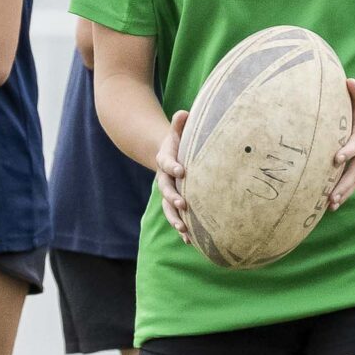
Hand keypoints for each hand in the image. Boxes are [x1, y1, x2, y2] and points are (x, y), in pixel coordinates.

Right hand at [153, 108, 191, 237]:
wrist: (170, 156)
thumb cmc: (179, 142)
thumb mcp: (177, 131)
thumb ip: (179, 123)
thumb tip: (184, 113)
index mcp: (165, 160)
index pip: (167, 163)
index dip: (173, 166)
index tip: (182, 170)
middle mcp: (164, 179)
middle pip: (166, 190)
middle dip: (173, 198)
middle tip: (183, 205)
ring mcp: (168, 193)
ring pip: (168, 208)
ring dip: (175, 219)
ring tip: (184, 231)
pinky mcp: (175, 203)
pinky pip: (177, 217)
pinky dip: (182, 229)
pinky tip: (190, 241)